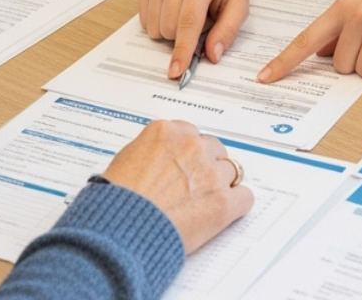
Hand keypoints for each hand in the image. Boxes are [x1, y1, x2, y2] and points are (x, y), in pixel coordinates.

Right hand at [102, 120, 254, 252]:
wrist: (119, 230)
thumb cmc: (116, 200)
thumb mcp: (125, 159)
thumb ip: (150, 151)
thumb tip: (160, 159)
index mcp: (166, 132)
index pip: (191, 133)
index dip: (189, 153)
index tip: (186, 164)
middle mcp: (191, 146)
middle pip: (214, 149)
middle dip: (206, 166)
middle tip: (195, 185)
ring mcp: (209, 174)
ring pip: (231, 171)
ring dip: (221, 184)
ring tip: (205, 201)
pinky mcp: (222, 202)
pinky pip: (245, 197)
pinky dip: (237, 204)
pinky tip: (225, 212)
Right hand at [138, 0, 249, 79]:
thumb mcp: (240, 4)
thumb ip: (227, 31)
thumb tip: (212, 56)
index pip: (188, 22)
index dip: (182, 50)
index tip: (176, 71)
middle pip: (169, 29)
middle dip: (185, 36)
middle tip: (202, 19)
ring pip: (154, 27)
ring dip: (171, 30)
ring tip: (188, 11)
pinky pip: (144, 19)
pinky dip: (159, 21)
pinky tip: (174, 6)